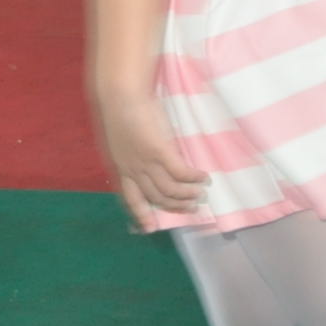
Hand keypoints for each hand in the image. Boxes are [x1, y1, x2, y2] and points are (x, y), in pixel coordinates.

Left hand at [93, 89, 205, 226]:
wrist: (121, 96)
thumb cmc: (121, 110)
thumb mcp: (121, 138)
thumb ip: (131, 151)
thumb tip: (146, 158)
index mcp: (121, 168)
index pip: (132, 198)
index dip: (142, 214)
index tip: (151, 228)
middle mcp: (133, 171)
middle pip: (156, 197)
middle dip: (175, 206)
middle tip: (192, 208)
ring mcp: (146, 163)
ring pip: (169, 189)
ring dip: (187, 195)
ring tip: (201, 194)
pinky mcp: (160, 152)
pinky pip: (180, 172)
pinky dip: (193, 178)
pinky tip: (204, 177)